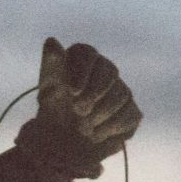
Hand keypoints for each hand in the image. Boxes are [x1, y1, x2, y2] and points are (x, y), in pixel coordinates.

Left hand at [14, 38, 142, 179]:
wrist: (63, 140)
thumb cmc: (55, 108)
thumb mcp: (49, 87)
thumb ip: (52, 64)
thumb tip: (51, 41)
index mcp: (84, 58)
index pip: (88, 55)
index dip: (82, 73)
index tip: (72, 92)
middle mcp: (106, 70)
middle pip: (109, 71)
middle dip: (93, 94)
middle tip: (78, 111)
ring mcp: (122, 90)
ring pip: (121, 94)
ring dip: (100, 114)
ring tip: (83, 127)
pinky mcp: (131, 111)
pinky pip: (130, 114)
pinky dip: (111, 127)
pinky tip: (95, 135)